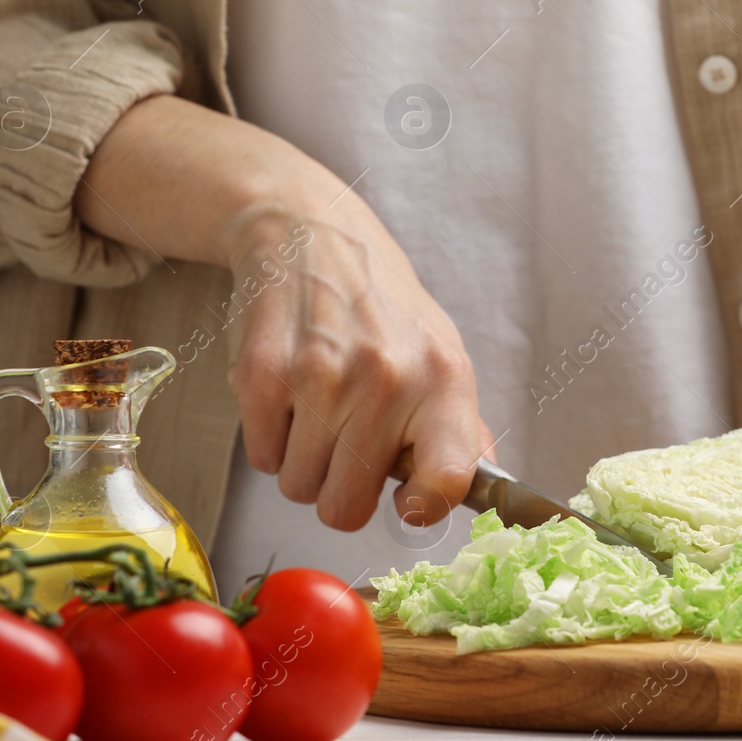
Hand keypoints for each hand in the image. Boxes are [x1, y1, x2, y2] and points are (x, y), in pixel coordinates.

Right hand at [79, 95, 486, 529]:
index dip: (423, 508)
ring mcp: (322, 377)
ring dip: (302, 462)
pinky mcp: (264, 375)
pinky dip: (270, 439)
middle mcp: (388, 378)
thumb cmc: (380, 303)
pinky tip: (287, 393)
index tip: (408, 501)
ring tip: (316, 408)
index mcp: (443, 378)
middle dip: (340, 487)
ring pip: (300, 488)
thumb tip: (479, 487)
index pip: (447, 479)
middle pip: (346, 508)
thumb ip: (460, 425)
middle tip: (344, 440)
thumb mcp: (441, 350)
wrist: (309, 232)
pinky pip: (262, 459)